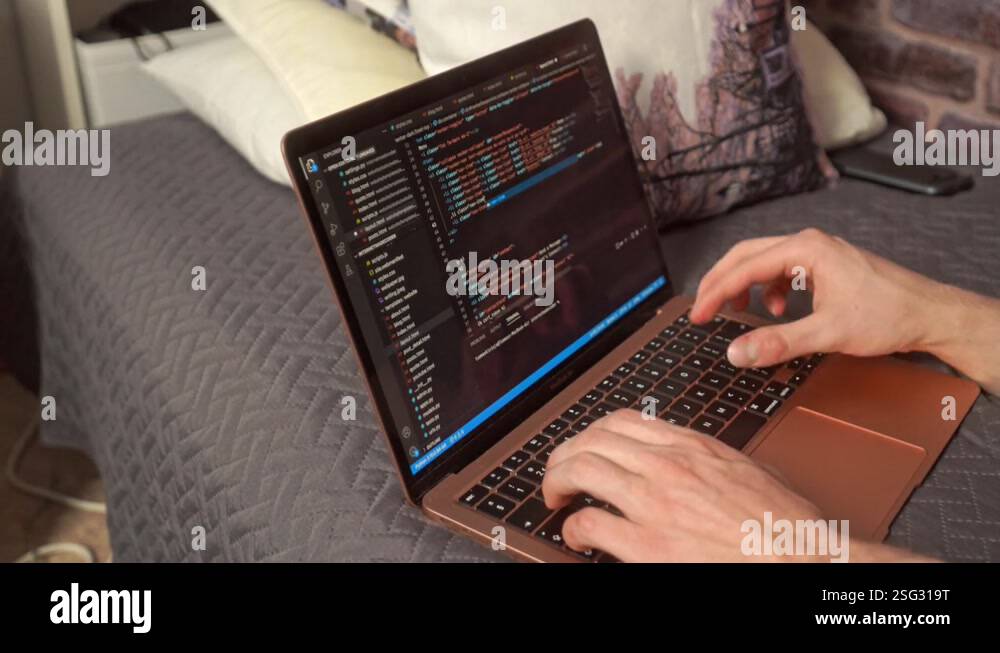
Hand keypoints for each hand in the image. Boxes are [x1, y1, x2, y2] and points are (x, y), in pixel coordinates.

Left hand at [541, 410, 825, 561]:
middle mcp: (668, 466)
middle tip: (557, 472)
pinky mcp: (648, 545)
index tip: (584, 445)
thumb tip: (691, 463)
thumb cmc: (786, 525)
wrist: (804, 558)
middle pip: (590, 440)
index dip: (591, 432)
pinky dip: (573, 528)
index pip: (622, 421)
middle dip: (563, 454)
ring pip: (580, 470)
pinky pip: (589, 523)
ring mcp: (655, 503)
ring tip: (555, 496)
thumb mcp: (746, 470)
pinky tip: (577, 536)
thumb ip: (710, 460)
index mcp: (693, 446)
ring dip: (556, 482)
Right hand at [689, 228, 951, 368]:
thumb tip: (737, 352)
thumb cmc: (889, 315)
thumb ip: (778, 342)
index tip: (697, 316)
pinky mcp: (826, 265)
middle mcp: (809, 244)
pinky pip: (782, 271)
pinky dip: (769, 290)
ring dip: (745, 286)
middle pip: (746, 256)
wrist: (930, 314)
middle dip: (721, 283)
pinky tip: (778, 312)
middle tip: (702, 309)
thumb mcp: (827, 333)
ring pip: (763, 262)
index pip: (743, 267)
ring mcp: (818, 252)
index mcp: (805, 250)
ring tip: (738, 313)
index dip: (715, 293)